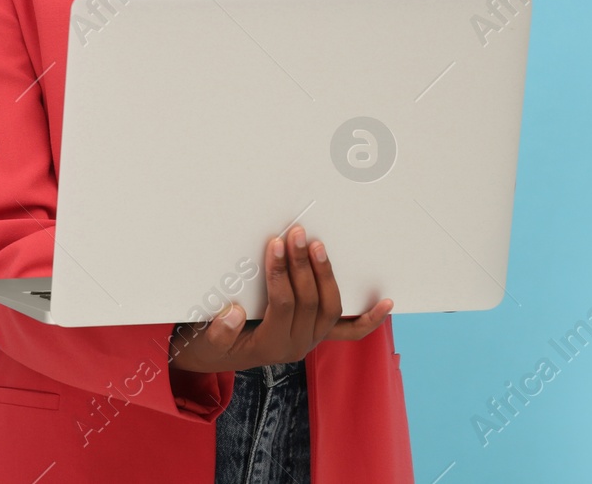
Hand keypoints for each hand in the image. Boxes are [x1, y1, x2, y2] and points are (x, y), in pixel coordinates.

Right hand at [168, 223, 392, 373]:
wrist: (216, 357)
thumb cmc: (208, 343)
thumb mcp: (204, 340)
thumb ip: (218, 331)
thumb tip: (234, 312)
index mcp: (270, 346)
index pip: (282, 305)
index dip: (280, 273)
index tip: (274, 243)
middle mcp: (296, 346)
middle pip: (310, 302)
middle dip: (303, 265)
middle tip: (296, 234)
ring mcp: (310, 340)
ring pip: (330, 308)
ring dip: (326, 275)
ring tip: (317, 244)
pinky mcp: (316, 334)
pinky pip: (350, 331)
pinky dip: (370, 319)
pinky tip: (387, 303)